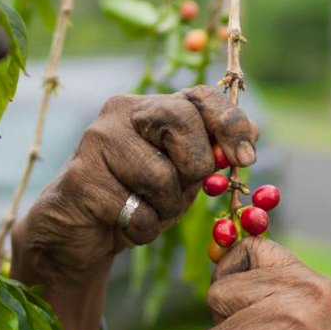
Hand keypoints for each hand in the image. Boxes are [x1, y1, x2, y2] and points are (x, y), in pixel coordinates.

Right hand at [11, 87, 258, 281]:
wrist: (80, 233)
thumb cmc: (139, 199)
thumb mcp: (183, 176)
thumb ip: (211, 156)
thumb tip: (250, 138)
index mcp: (153, 106)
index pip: (201, 96)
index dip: (230, 124)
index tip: (247, 158)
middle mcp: (122, 112)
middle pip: (182, 123)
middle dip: (195, 168)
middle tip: (181, 191)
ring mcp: (95, 140)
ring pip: (161, 176)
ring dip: (166, 209)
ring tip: (146, 210)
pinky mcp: (81, 178)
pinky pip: (138, 212)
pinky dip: (143, 230)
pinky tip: (124, 224)